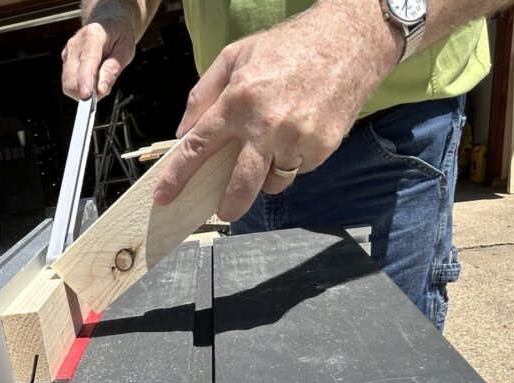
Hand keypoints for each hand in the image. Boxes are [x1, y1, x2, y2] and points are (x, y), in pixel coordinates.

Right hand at [61, 18, 135, 99]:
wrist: (108, 22)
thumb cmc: (119, 35)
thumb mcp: (125, 50)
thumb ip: (113, 69)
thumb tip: (101, 90)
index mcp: (92, 36)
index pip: (86, 63)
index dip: (85, 81)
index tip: (87, 96)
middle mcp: (75, 44)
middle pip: (71, 79)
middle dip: (86, 92)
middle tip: (104, 88)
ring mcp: (68, 52)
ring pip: (68, 84)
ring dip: (84, 91)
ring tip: (99, 79)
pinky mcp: (65, 60)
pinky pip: (69, 82)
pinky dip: (81, 87)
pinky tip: (92, 77)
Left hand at [153, 3, 401, 220]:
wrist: (350, 41)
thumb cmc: (288, 46)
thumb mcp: (236, 55)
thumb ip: (203, 93)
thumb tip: (183, 132)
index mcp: (238, 100)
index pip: (199, 147)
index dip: (178, 176)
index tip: (163, 197)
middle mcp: (266, 125)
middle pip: (239, 185)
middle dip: (228, 205)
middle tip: (224, 210)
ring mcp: (297, 139)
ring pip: (271, 183)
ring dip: (264, 176)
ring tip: (271, 149)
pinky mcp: (322, 148)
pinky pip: (297, 170)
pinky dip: (291, 161)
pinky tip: (297, 134)